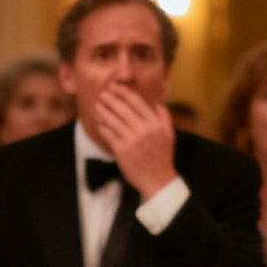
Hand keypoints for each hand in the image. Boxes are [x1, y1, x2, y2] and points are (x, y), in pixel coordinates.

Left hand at [91, 83, 176, 199]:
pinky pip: (108, 134)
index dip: (123, 92)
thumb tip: (156, 103)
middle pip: (123, 109)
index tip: (114, 87)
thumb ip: (164, 117)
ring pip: (113, 120)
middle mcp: (144, 130)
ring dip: (103, 111)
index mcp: (155, 124)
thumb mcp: (169, 134)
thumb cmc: (162, 157)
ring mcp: (132, 140)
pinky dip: (102, 126)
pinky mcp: (122, 151)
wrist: (157, 180)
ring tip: (97, 105)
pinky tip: (98, 122)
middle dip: (110, 99)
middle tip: (102, 94)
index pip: (137, 102)